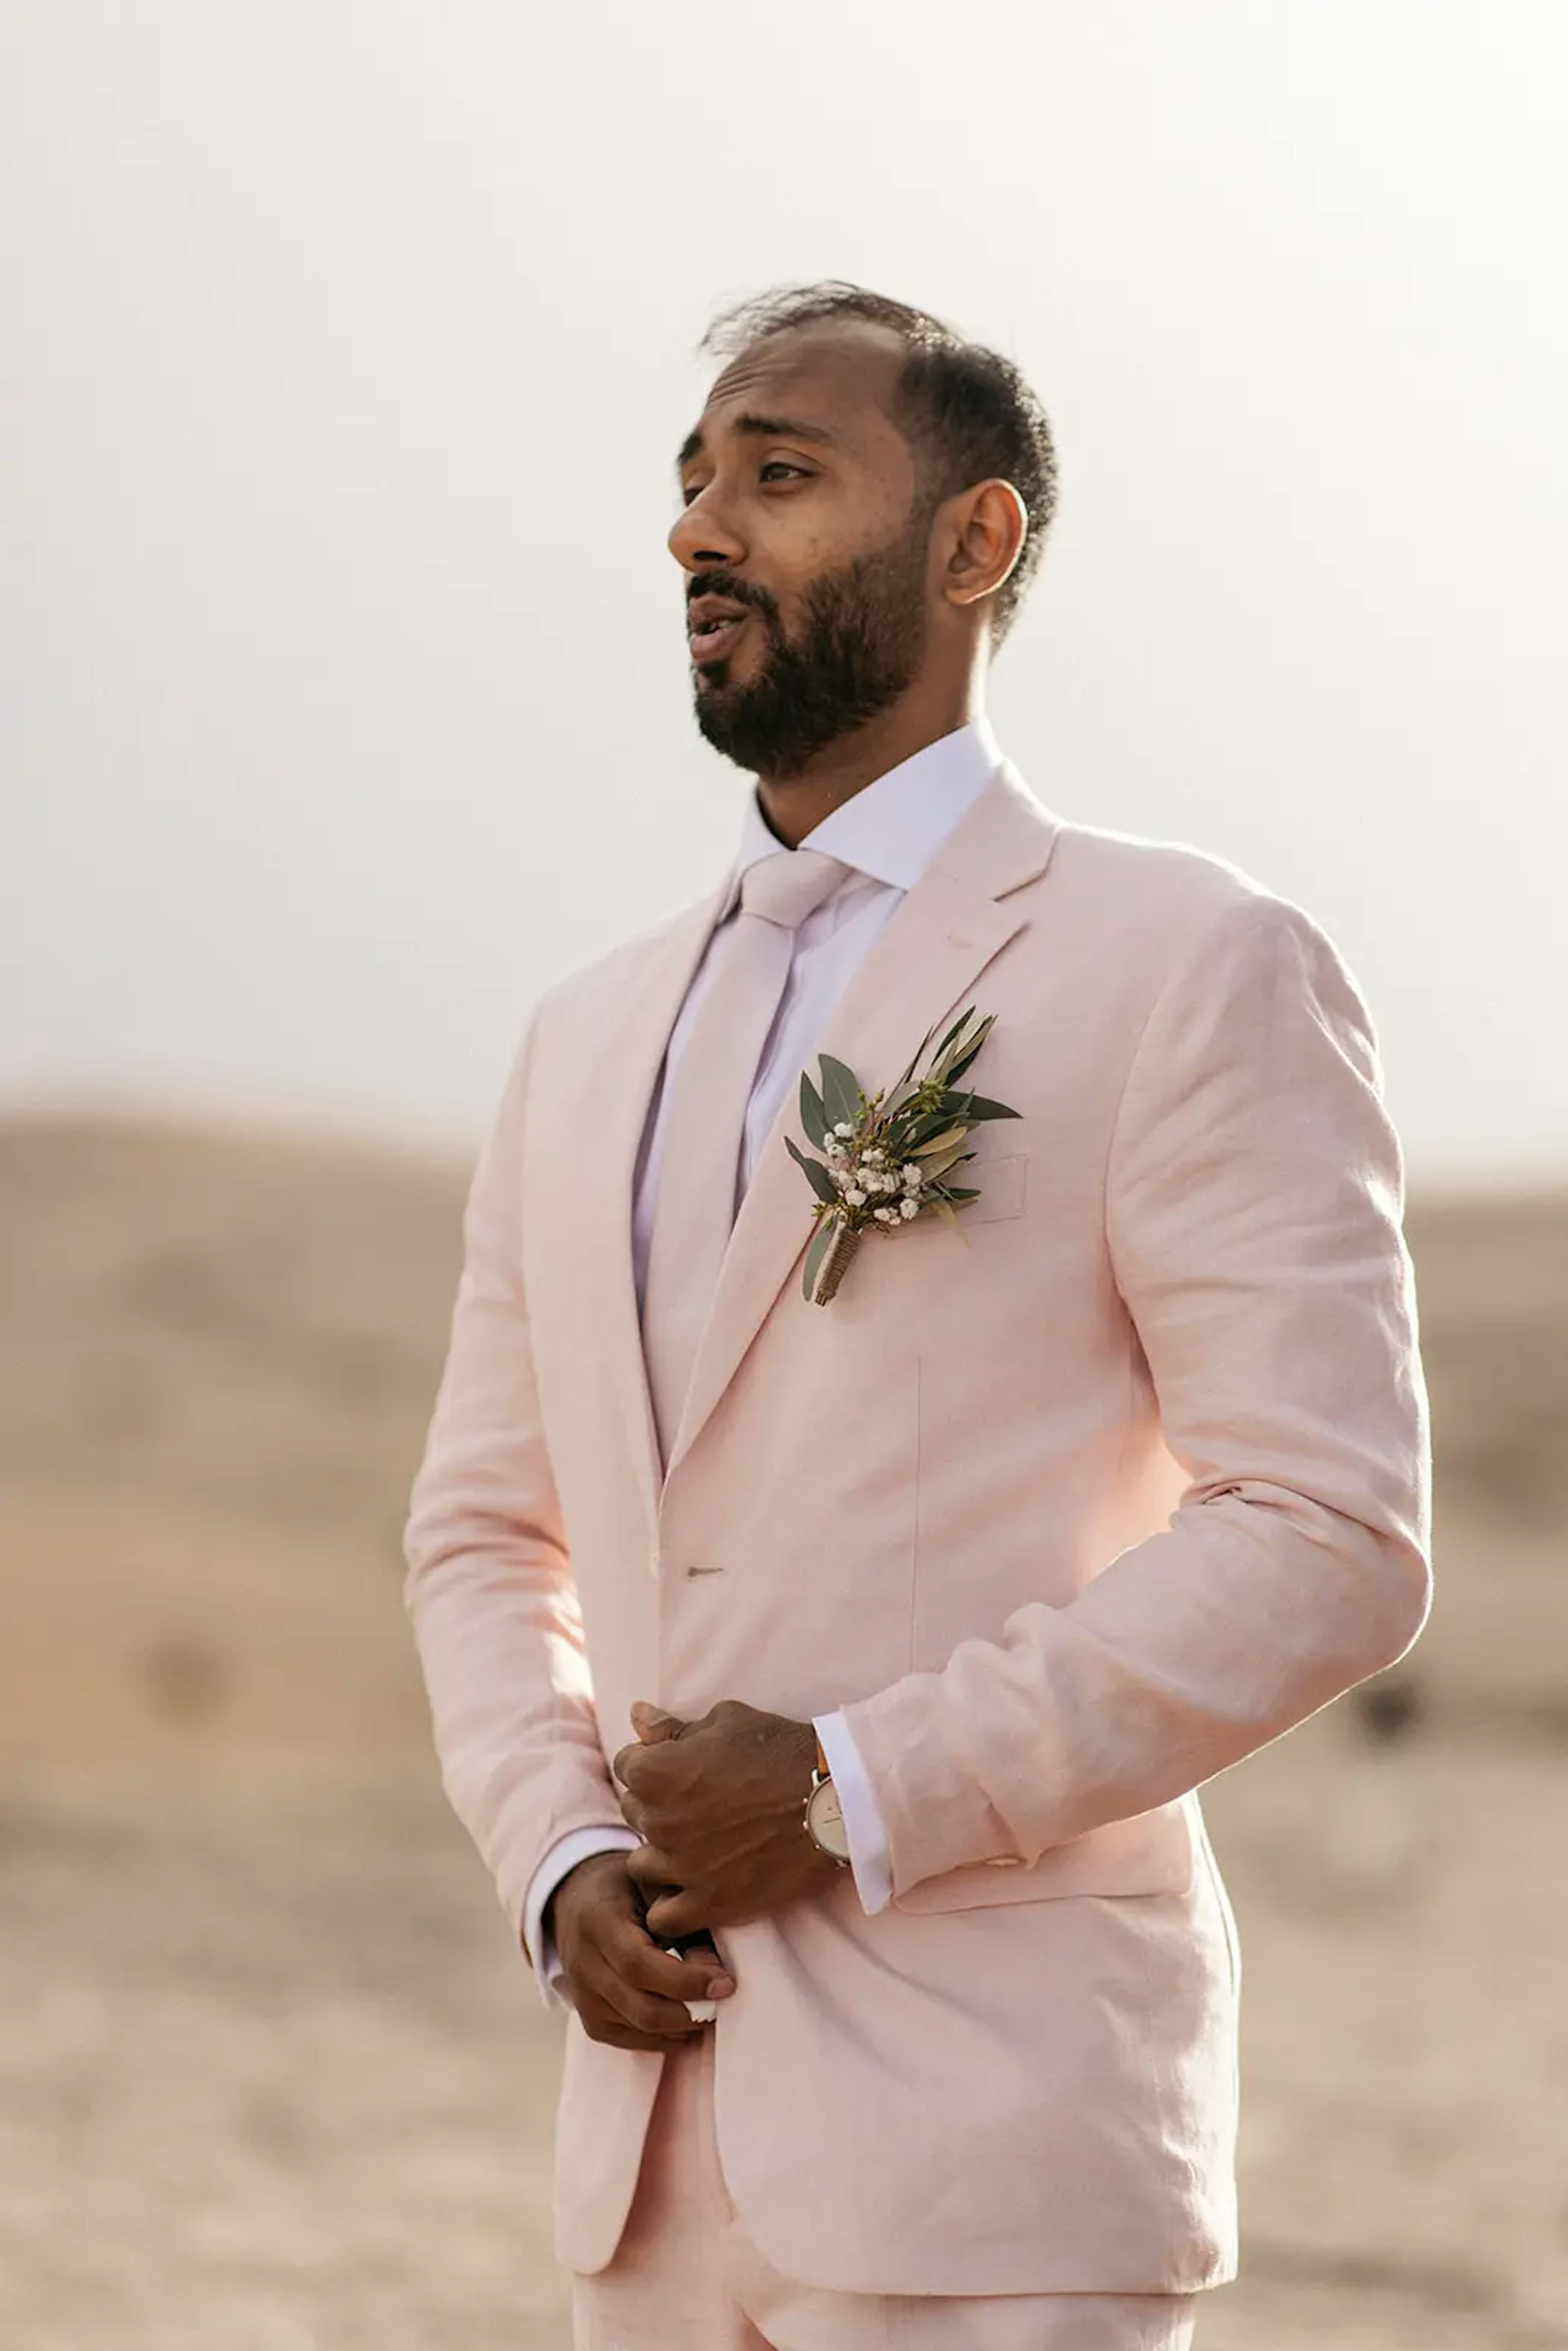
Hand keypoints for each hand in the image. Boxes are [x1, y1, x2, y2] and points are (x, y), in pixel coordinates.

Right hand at [545, 1849, 734, 2050]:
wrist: (577, 1897)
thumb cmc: (626, 1885)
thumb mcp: (651, 1883)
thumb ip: (680, 1920)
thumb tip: (713, 1966)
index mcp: (598, 1921)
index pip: (640, 1965)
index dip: (686, 1981)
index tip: (725, 1983)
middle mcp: (583, 1964)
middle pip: (641, 2007)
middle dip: (690, 2011)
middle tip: (723, 1998)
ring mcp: (582, 1997)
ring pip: (638, 2028)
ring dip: (681, 2027)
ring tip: (711, 2008)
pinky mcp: (589, 2019)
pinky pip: (629, 2040)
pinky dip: (663, 2037)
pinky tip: (686, 2020)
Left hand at [612, 1699, 843, 1938]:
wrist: (833, 1799)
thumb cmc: (780, 1750)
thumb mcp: (725, 1721)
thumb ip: (672, 1726)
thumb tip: (636, 1714)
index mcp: (655, 1771)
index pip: (626, 1765)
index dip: (652, 1762)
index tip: (681, 1767)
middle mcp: (658, 1821)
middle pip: (633, 1813)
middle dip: (657, 1806)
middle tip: (697, 1804)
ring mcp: (681, 1867)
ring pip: (642, 1866)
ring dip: (661, 1856)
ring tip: (695, 1847)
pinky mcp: (709, 1903)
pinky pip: (665, 1918)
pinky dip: (673, 1906)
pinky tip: (692, 1891)